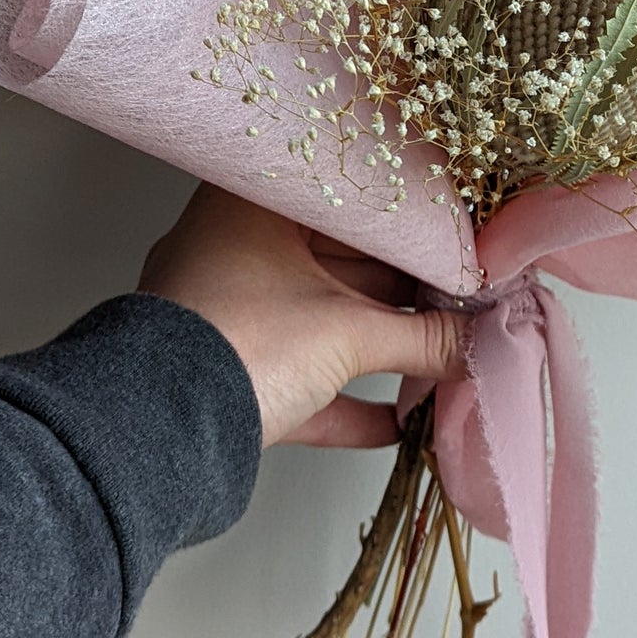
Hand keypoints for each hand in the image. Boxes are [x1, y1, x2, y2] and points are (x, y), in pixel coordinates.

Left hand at [138, 183, 464, 448]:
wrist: (156, 437)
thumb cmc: (237, 345)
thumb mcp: (349, 333)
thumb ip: (426, 337)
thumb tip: (481, 342)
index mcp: (253, 205)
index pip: (352, 200)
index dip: (411, 224)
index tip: (458, 242)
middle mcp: (233, 248)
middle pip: (342, 263)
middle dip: (405, 293)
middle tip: (464, 302)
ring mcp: (226, 313)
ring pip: (321, 321)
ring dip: (381, 347)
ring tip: (442, 356)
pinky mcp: (227, 376)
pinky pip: (299, 380)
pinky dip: (346, 399)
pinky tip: (395, 421)